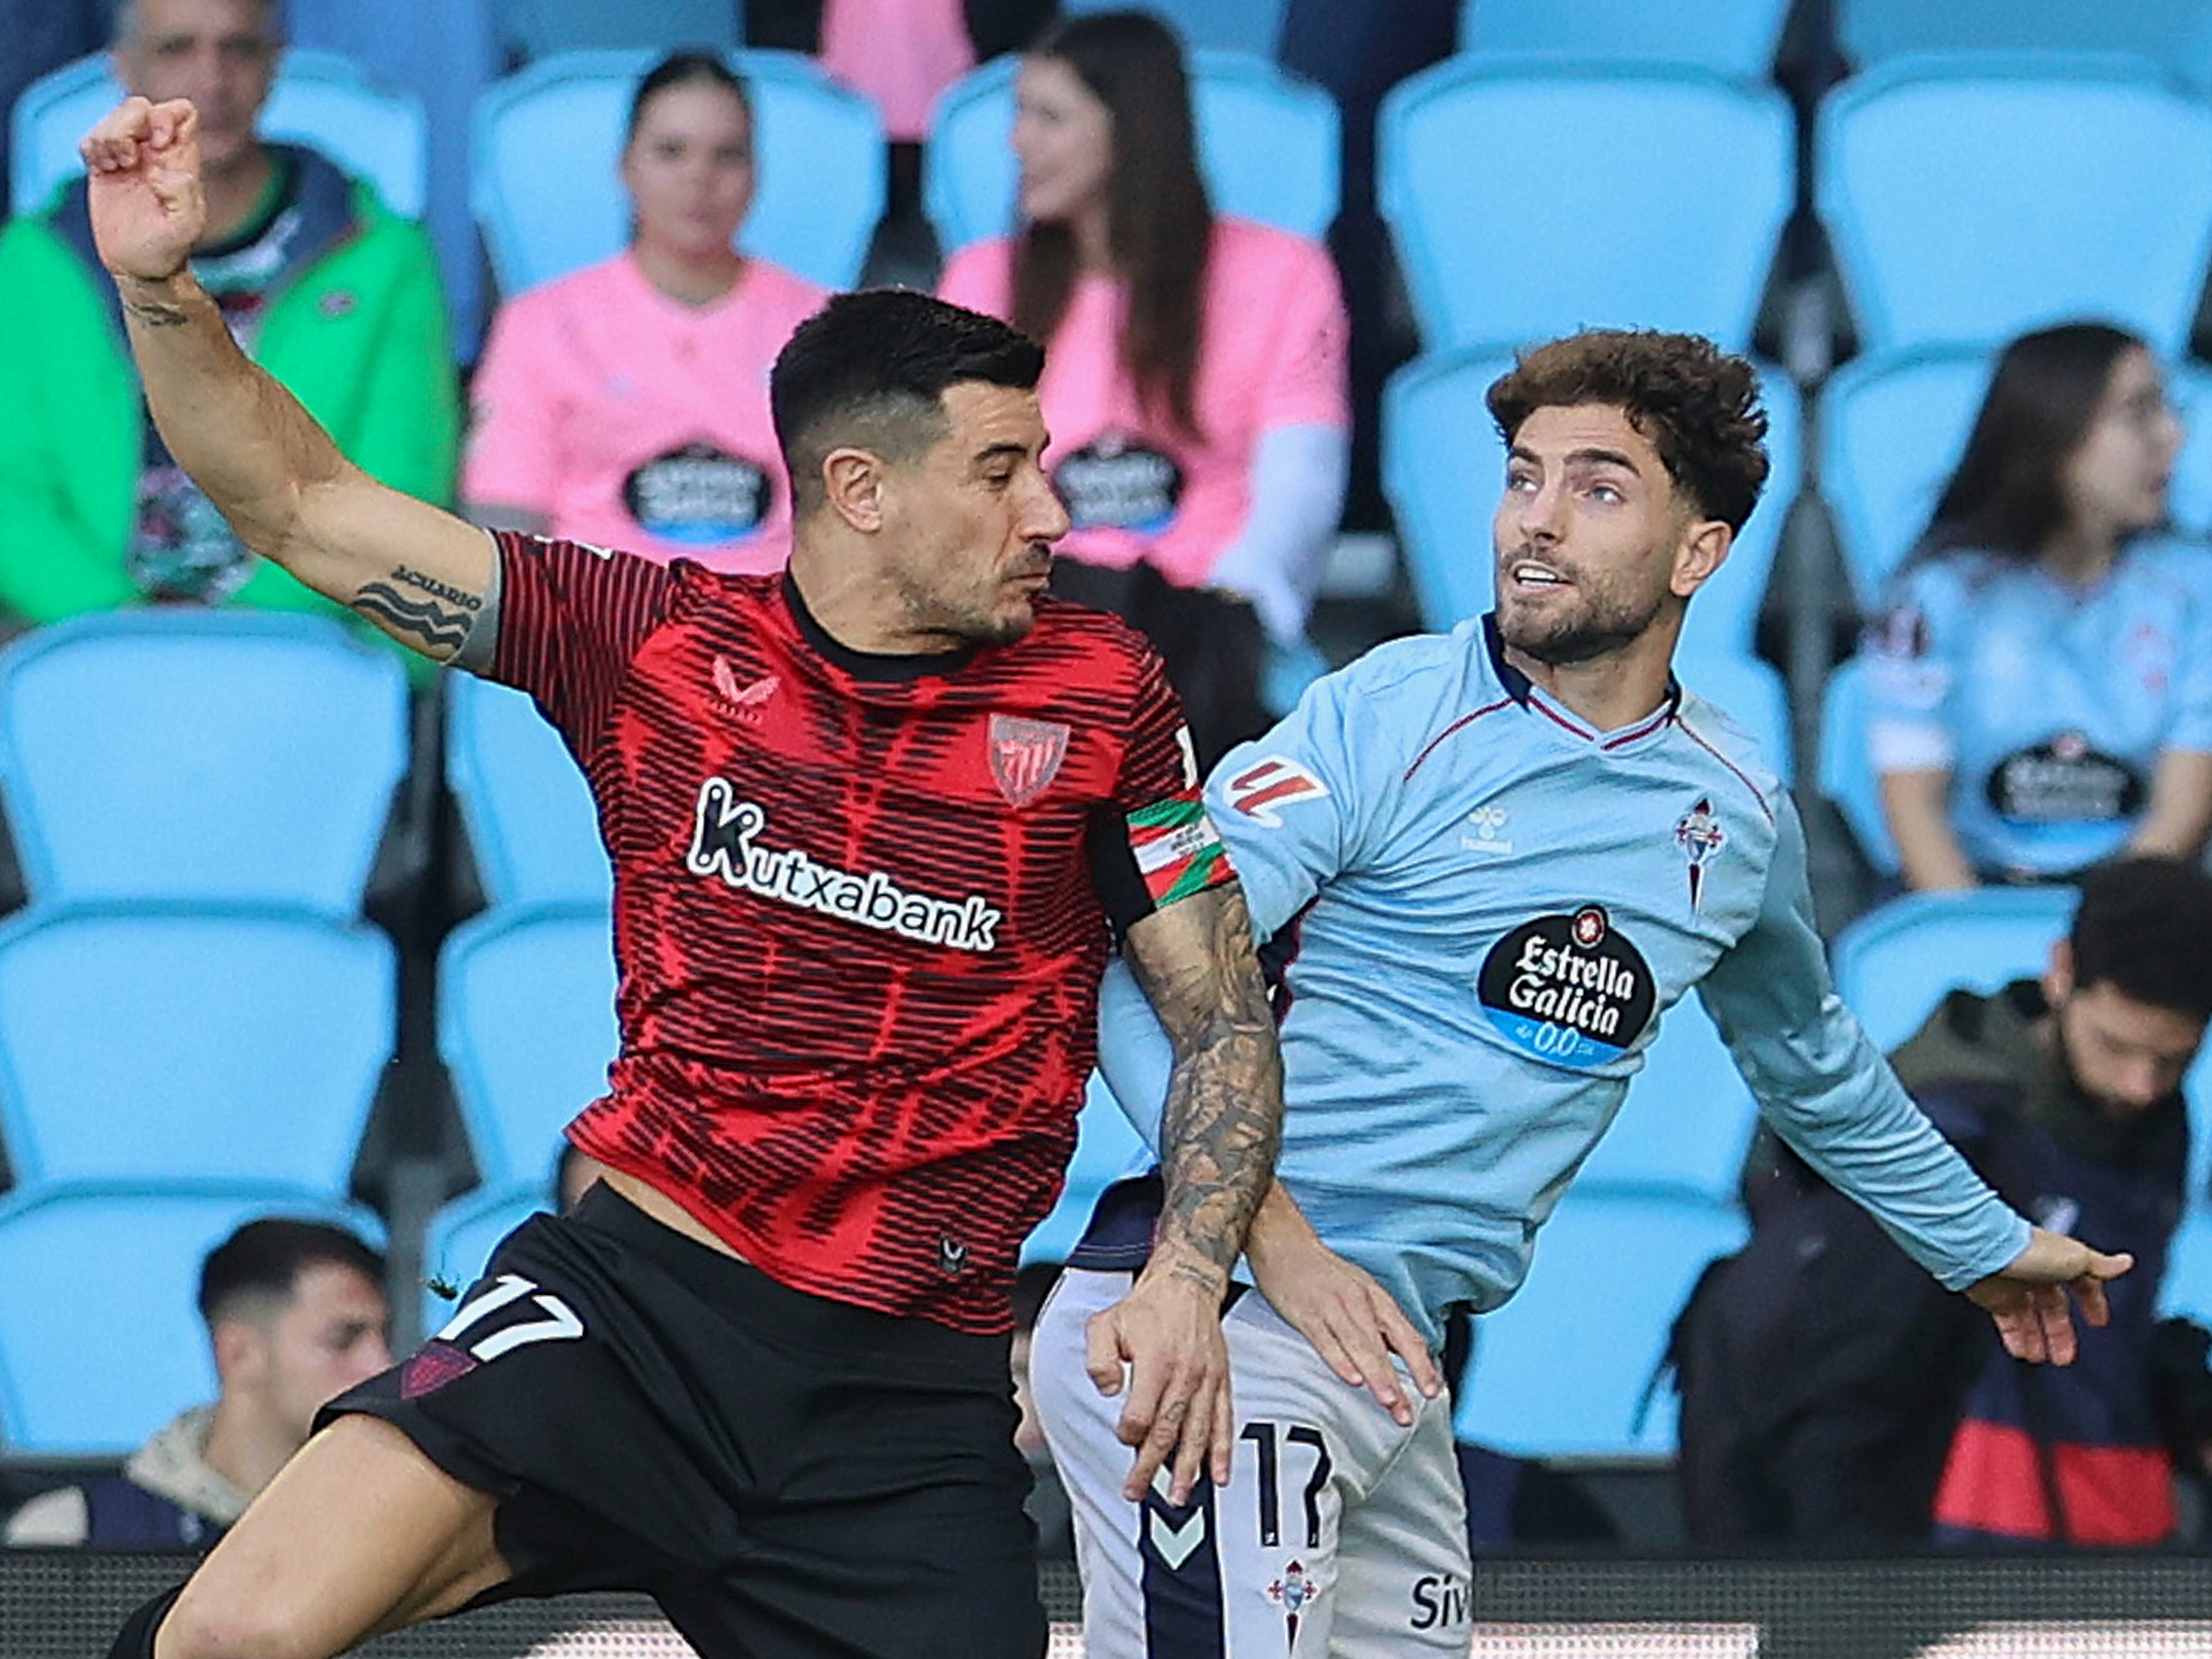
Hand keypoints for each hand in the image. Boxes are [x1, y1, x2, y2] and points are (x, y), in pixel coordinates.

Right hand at [81, 97, 204, 282]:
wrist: (139, 265)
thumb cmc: (169, 247)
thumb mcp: (186, 226)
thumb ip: (183, 195)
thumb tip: (162, 171)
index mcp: (181, 158)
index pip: (181, 111)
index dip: (166, 116)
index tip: (157, 144)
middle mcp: (155, 151)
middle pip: (139, 106)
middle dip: (128, 124)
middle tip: (129, 160)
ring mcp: (129, 156)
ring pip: (113, 118)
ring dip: (108, 138)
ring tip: (116, 168)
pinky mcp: (103, 166)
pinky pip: (91, 138)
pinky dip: (92, 147)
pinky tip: (102, 170)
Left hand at [1084, 1246, 1234, 1504]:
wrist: (1188, 1282)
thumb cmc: (1145, 1307)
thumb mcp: (1106, 1323)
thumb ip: (1098, 1359)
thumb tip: (1108, 1390)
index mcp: (1155, 1362)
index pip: (1141, 1414)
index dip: (1128, 1434)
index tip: (1122, 1439)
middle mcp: (1185, 1374)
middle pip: (1168, 1431)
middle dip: (1152, 1467)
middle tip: (1138, 1493)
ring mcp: (1207, 1379)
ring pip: (1198, 1432)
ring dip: (1188, 1469)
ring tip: (1180, 1497)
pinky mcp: (1221, 1380)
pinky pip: (1224, 1420)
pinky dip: (1222, 1450)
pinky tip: (1220, 1475)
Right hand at [1245, 1190, 1440, 1426]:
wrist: (1285, 1243)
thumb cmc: (1323, 1272)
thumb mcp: (1360, 1291)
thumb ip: (1379, 1324)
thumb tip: (1400, 1356)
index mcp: (1375, 1299)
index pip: (1406, 1335)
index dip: (1421, 1365)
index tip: (1432, 1391)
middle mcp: (1358, 1302)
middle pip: (1384, 1346)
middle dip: (1398, 1382)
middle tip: (1406, 1412)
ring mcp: (1332, 1307)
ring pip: (1359, 1345)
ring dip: (1376, 1374)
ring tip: (1387, 1399)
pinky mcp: (1306, 1313)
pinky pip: (1326, 1340)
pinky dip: (1339, 1359)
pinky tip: (1350, 1376)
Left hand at [1963, 1225, 2132, 1363]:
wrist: (1982, 1249)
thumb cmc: (2028, 1249)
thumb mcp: (2075, 1258)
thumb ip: (2100, 1266)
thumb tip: (2126, 1262)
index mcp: (2059, 1260)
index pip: (2081, 1283)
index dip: (2091, 1301)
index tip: (2098, 1321)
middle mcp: (2035, 1272)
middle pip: (2052, 1306)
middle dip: (2060, 1331)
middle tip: (2066, 1356)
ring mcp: (2012, 1284)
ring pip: (2028, 1317)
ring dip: (2038, 1339)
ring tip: (2043, 1358)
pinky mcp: (1992, 1295)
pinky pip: (2006, 1321)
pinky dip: (2015, 1338)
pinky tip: (2022, 1351)